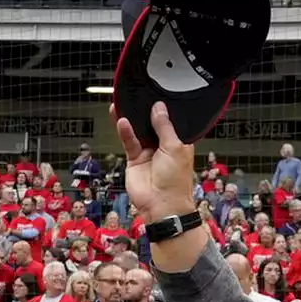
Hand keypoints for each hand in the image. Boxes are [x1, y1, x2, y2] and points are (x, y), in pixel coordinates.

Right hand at [112, 101, 197, 225]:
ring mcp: (148, 152)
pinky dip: (125, 131)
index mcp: (179, 143)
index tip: (155, 96)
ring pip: (137, 131)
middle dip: (144, 112)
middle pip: (151, 124)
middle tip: (136, 97)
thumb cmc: (175, 182)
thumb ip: (165, 126)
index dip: (163, 111)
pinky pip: (129, 141)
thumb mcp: (175, 147)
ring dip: (131, 118)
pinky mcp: (134, 159)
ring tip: (123, 103)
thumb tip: (159, 108)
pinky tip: (122, 121)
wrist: (161, 205)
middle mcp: (163, 146)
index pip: (170, 122)